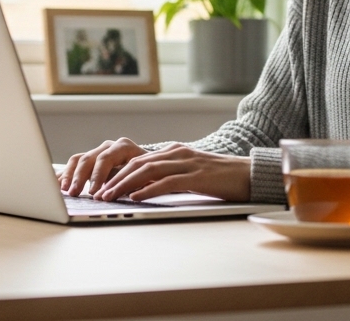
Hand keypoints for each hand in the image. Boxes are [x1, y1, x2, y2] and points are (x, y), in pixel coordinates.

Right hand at [59, 137, 147, 196]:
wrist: (152, 165)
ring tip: (64, 190)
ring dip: (69, 175)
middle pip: (89, 158)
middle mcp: (109, 147)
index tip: (92, 192)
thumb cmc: (150, 172)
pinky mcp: (91, 161)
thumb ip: (128, 183)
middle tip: (74, 193)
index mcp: (123, 147)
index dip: (97, 175)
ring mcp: (98, 152)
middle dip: (80, 177)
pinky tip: (57, 185)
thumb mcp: (145, 176)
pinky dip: (65, 174)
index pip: (106, 158)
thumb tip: (111, 194)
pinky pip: (74, 165)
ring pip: (79, 160)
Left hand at [94, 143, 250, 202]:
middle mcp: (178, 153)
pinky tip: (136, 197)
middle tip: (98, 194)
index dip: (117, 174)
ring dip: (125, 185)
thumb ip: (169, 178)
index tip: (102, 187)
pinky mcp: (197, 175)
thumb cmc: (221, 178)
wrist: (250, 174)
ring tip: (110, 196)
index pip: (138, 161)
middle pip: (138, 164)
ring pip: (148, 171)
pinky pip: (167, 182)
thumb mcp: (190, 174)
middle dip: (115, 179)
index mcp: (174, 152)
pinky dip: (148, 190)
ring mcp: (187, 162)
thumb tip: (144, 190)